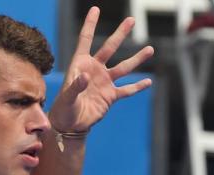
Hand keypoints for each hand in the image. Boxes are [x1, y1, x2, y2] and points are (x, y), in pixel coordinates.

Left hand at [48, 7, 154, 133]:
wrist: (70, 124)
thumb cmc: (63, 108)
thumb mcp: (67, 97)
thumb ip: (76, 86)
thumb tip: (86, 77)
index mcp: (80, 64)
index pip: (86, 40)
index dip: (90, 24)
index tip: (95, 9)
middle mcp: (94, 69)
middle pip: (110, 48)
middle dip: (120, 34)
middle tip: (131, 20)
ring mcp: (104, 82)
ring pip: (124, 67)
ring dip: (137, 59)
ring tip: (150, 49)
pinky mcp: (111, 96)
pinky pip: (127, 90)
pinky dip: (137, 87)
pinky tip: (148, 82)